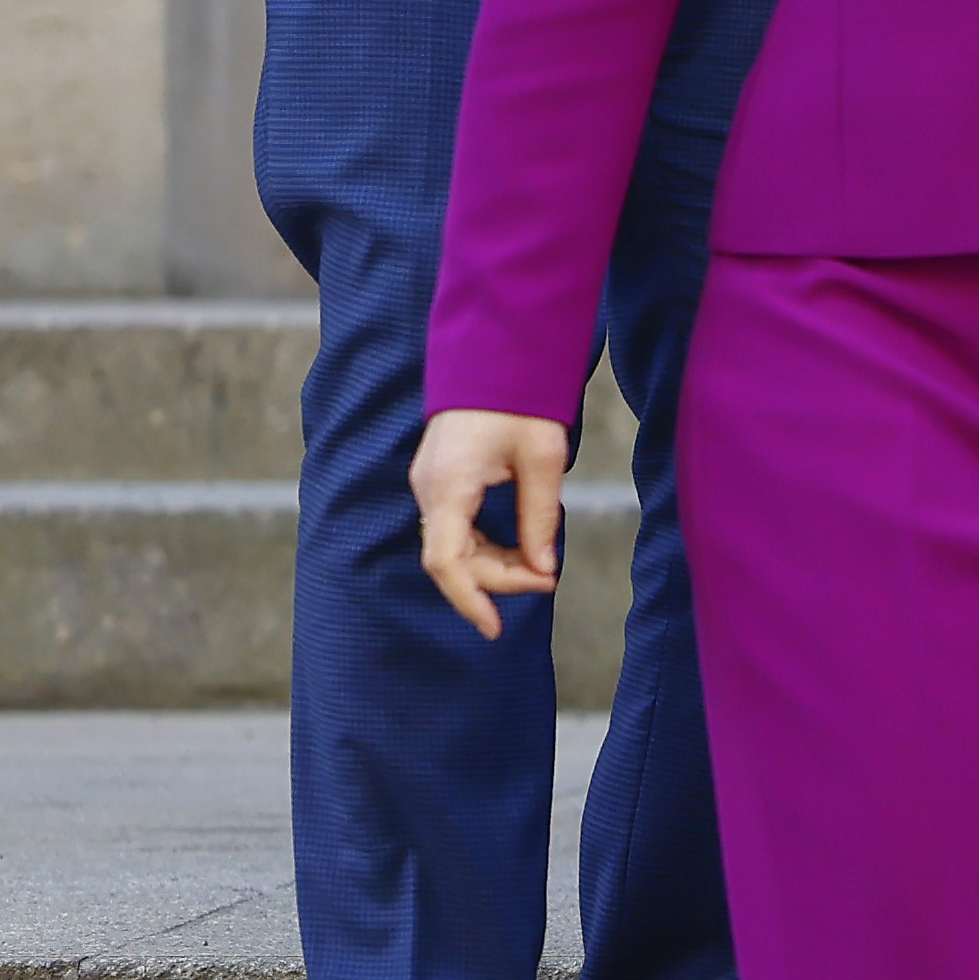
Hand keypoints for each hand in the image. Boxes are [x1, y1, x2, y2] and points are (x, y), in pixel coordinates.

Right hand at [412, 408, 571, 640]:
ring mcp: (431, 485)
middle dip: (498, 578)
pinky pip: (456, 527)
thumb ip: (540, 516)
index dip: (470, 599)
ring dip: (493, 563)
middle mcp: (429, 490)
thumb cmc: (521, 399)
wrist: (497, 352)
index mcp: (447, 486)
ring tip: (540, 568)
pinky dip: (485, 545)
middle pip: (453, 558)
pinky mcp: (441, 480)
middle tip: (549, 580)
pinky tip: (520, 549)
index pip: (446, 562)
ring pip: (454, 545)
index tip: (495, 627)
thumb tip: (543, 568)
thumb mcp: (543, 459)